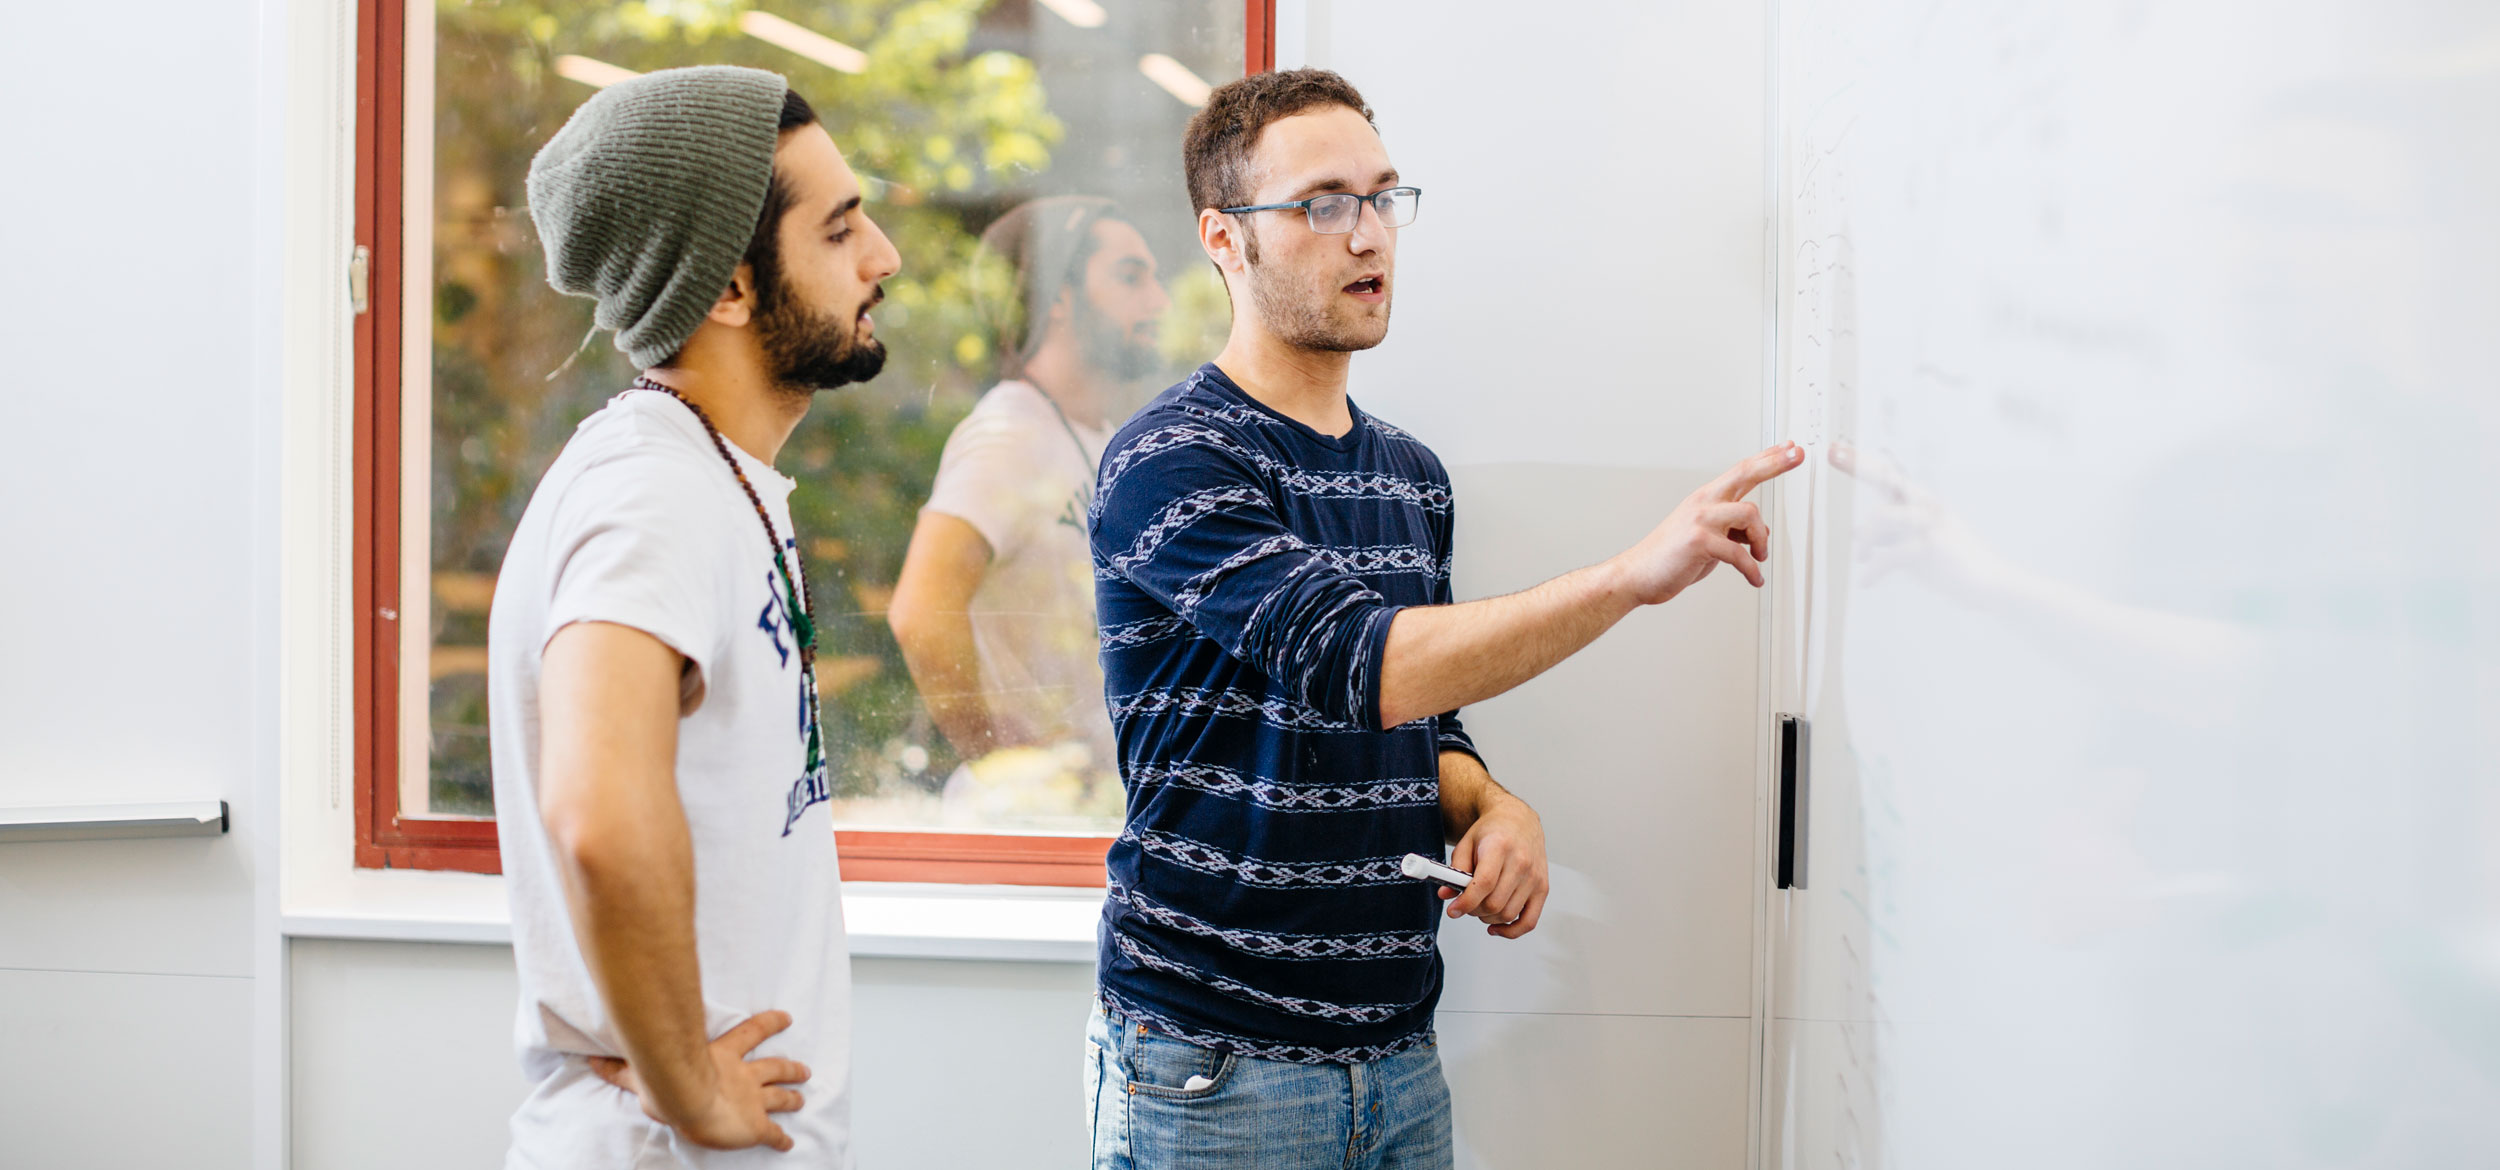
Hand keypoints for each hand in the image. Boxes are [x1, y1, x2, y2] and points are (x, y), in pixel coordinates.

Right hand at [590, 1010, 811, 1152]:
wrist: (691, 1101)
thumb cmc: (670, 1085)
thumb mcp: (644, 1073)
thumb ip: (620, 1069)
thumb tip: (592, 1061)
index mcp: (724, 1058)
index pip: (752, 1032)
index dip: (771, 1023)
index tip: (787, 1017)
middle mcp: (744, 1076)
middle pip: (774, 1067)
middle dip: (791, 1068)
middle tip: (805, 1070)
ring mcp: (753, 1100)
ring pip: (781, 1095)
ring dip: (793, 1096)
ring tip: (803, 1097)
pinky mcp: (756, 1126)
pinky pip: (773, 1134)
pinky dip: (782, 1140)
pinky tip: (788, 1144)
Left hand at [1441, 794, 1549, 939]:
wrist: (1518, 821)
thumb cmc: (1492, 832)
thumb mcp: (1466, 843)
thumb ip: (1454, 870)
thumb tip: (1446, 895)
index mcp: (1500, 847)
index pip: (1484, 883)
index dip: (1466, 902)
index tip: (1453, 910)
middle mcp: (1521, 862)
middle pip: (1495, 903)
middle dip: (1474, 910)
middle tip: (1466, 904)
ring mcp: (1534, 877)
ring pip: (1508, 914)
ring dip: (1488, 918)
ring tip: (1480, 907)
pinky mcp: (1543, 888)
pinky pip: (1529, 921)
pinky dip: (1512, 931)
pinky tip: (1496, 927)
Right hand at [1612, 442, 1801, 603]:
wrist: (1638, 574)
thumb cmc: (1671, 557)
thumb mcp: (1707, 538)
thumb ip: (1733, 530)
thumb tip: (1760, 533)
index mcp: (1706, 499)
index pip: (1741, 471)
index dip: (1767, 458)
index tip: (1788, 448)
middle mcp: (1703, 503)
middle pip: (1745, 473)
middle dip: (1774, 463)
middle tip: (1797, 454)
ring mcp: (1700, 520)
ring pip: (1749, 514)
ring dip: (1762, 540)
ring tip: (1760, 557)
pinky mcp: (1699, 542)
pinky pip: (1739, 553)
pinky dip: (1751, 569)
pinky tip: (1754, 578)